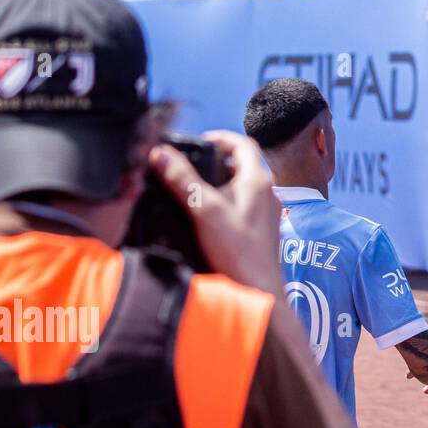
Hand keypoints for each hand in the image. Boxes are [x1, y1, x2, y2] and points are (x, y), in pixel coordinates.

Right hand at [150, 131, 280, 293]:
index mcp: (257, 180)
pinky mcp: (259, 228)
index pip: (242, 143)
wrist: (257, 289)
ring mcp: (265, 211)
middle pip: (240, 164)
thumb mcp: (204, 209)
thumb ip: (182, 180)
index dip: (220, 137)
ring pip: (240, 186)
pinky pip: (241, 205)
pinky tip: (204, 216)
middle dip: (213, 162)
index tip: (198, 141)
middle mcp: (266, 191)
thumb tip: (160, 154)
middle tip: (188, 166)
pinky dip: (223, 202)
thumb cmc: (238, 251)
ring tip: (191, 190)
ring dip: (217, 183)